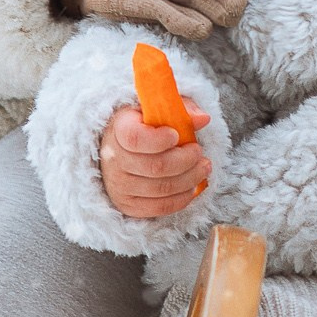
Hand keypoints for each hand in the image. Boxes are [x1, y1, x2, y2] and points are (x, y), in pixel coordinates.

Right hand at [99, 105, 212, 219]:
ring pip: (161, 188)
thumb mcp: (159, 110)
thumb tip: (203, 119)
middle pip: (156, 166)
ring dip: (190, 179)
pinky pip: (160, 207)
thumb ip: (182, 109)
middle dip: (186, 160)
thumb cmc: (145, 126)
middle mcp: (114, 159)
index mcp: (119, 129)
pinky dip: (182, 198)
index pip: (135, 138)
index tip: (176, 135)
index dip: (160, 139)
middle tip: (199, 153)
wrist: (120, 150)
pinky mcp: (128, 205)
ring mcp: (119, 185)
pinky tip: (192, 187)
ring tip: (202, 168)